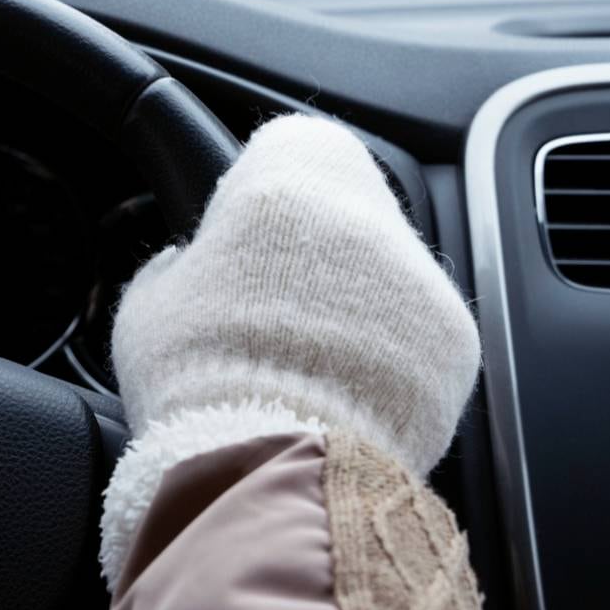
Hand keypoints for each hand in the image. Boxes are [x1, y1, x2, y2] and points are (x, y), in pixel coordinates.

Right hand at [101, 115, 479, 581]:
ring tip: (307, 362)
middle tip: (270, 307)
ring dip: (358, 303)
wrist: (270, 464)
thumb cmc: (197, 375)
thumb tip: (186, 266)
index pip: (287, 145)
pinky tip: (345, 393)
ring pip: (390, 271)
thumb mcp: (153, 302)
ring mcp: (423, 276)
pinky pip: (422, 333)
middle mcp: (368, 211)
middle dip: (316, 250)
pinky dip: (393, 356)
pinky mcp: (457, 341)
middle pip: (348, 206)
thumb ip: (178, 265)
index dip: (259, 191)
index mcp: (289, 176)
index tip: (239, 236)